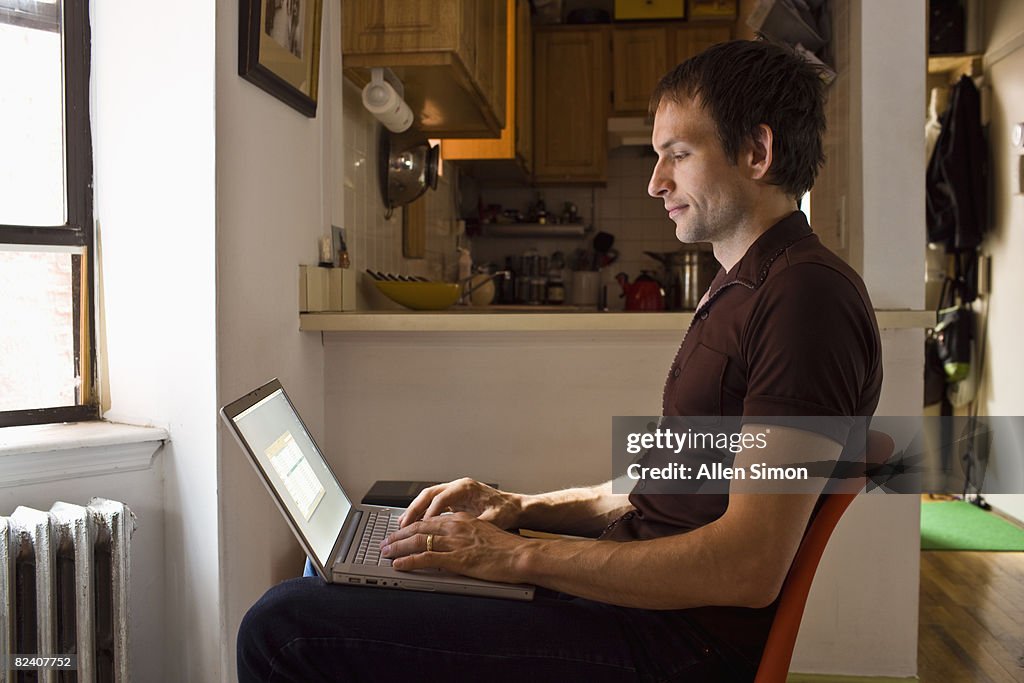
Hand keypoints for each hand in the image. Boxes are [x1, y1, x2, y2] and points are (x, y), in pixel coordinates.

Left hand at [381, 512, 528, 583]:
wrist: (521, 555)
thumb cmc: (507, 548)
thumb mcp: (483, 532)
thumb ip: (465, 533)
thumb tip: (451, 541)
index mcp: (461, 519)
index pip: (428, 520)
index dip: (410, 526)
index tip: (398, 532)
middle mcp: (455, 526)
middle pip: (418, 528)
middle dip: (398, 535)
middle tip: (384, 542)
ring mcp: (455, 542)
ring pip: (418, 541)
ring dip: (398, 547)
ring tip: (385, 552)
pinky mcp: (457, 559)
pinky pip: (426, 558)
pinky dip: (409, 561)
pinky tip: (399, 564)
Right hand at [398, 478, 523, 529]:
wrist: (515, 507)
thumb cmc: (506, 511)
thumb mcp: (493, 519)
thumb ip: (477, 524)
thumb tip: (464, 533)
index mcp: (466, 488)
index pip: (442, 497)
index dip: (430, 512)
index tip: (422, 526)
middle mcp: (457, 486)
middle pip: (429, 494)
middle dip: (414, 510)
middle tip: (403, 526)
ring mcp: (454, 491)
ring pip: (427, 498)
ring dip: (414, 511)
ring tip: (403, 526)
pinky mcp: (453, 499)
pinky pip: (432, 504)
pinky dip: (421, 513)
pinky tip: (414, 525)